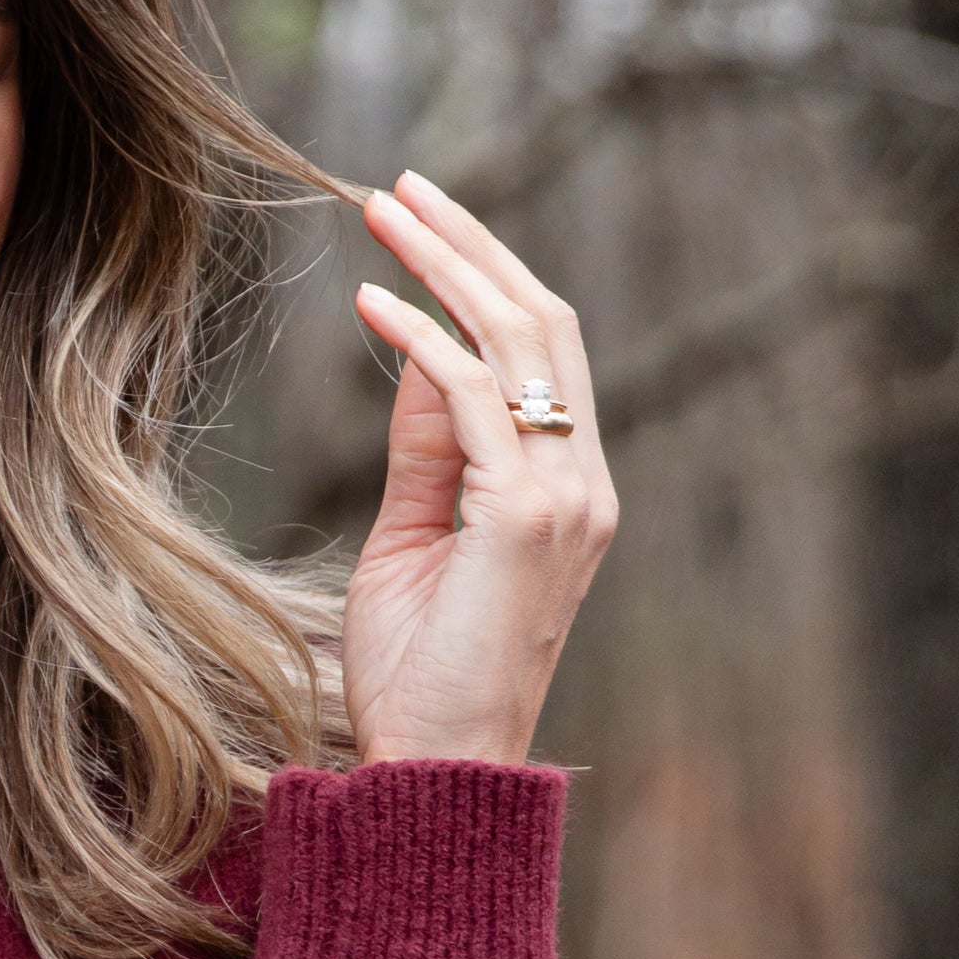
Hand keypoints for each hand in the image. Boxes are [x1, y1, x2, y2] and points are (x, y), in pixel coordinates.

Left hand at [345, 173, 617, 768]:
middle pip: (543, 323)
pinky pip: (475, 399)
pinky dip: (424, 340)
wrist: (436, 771)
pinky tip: (372, 305)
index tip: (422, 226)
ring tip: (382, 215)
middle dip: (473, 245)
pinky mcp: (527, 517)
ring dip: (447, 266)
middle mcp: (585, 484)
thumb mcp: (413, 540)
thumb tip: (413, 351)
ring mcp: (566, 499)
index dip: (488, 278)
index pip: (543, 354)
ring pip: (519, 341)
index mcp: (570, 490)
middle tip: (403, 187)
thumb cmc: (418, 677)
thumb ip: (425, 450)